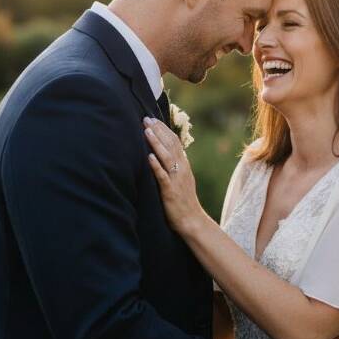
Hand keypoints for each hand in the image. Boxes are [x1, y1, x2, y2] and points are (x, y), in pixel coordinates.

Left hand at [144, 117, 206, 234]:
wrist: (192, 220)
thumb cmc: (183, 200)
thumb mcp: (181, 179)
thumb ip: (174, 165)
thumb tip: (164, 153)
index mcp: (184, 164)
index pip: (175, 141)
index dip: (164, 129)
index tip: (153, 119)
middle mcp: (181, 168)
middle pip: (170, 144)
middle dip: (158, 131)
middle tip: (146, 119)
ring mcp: (176, 179)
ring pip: (166, 156)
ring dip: (156, 143)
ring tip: (146, 131)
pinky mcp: (170, 190)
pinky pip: (163, 176)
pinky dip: (156, 165)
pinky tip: (149, 157)